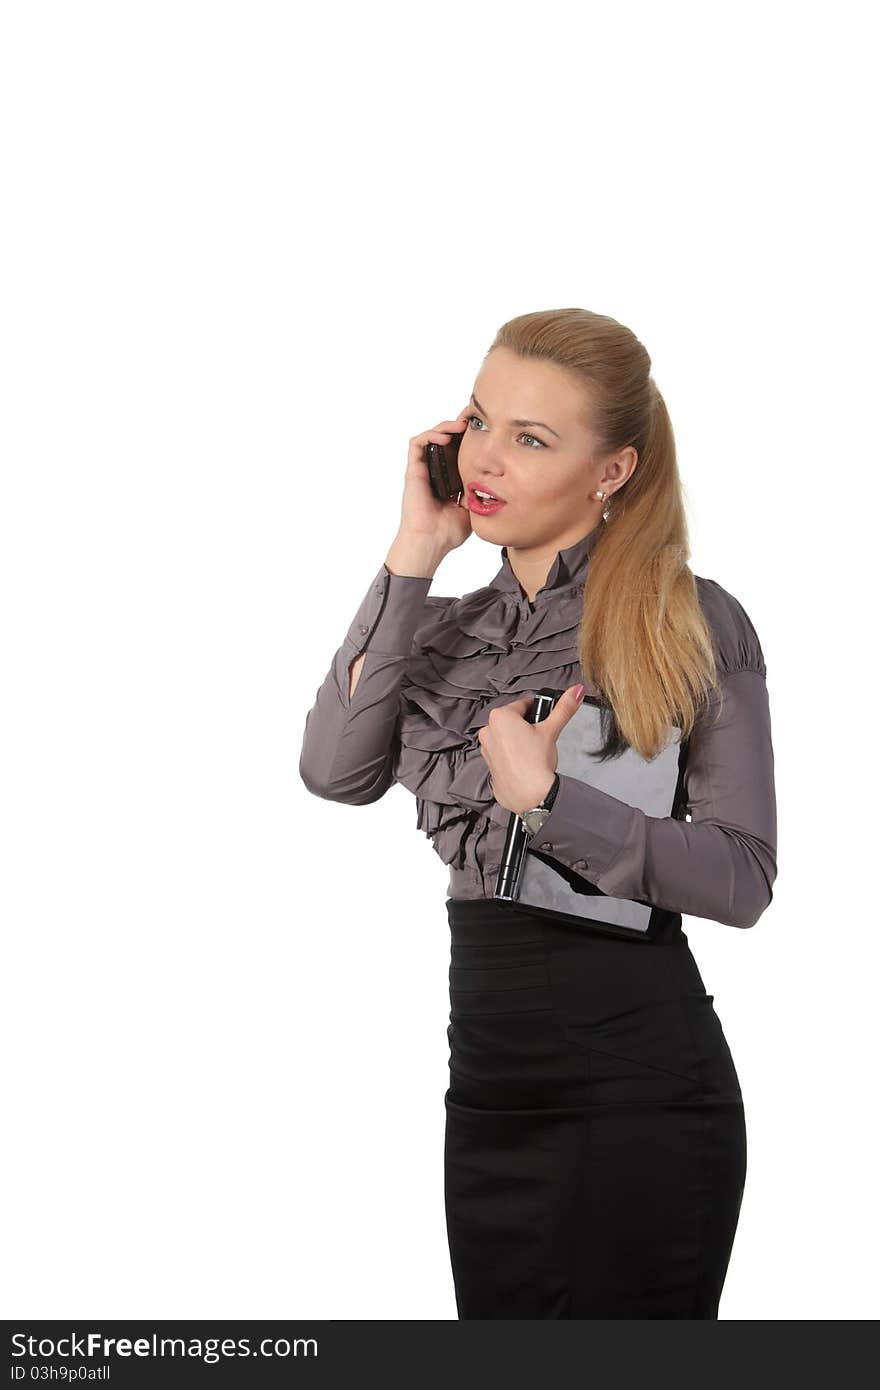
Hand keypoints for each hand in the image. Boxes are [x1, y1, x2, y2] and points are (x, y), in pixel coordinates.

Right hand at [396, 408, 473, 555]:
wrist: (432, 542)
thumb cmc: (448, 531)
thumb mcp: (473, 507)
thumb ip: (481, 492)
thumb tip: (498, 481)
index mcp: (450, 478)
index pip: (459, 449)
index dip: (469, 436)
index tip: (485, 428)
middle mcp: (436, 471)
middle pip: (446, 438)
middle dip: (459, 425)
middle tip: (474, 417)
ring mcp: (424, 470)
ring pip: (431, 436)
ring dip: (446, 426)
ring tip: (462, 424)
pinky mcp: (413, 471)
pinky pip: (417, 444)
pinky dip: (430, 435)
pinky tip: (445, 436)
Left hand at [477, 684, 585, 814]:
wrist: (531, 795)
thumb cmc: (536, 762)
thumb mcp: (552, 730)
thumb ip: (564, 708)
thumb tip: (576, 691)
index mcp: (500, 717)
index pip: (522, 705)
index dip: (537, 711)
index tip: (544, 719)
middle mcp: (488, 731)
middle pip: (513, 722)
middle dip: (527, 727)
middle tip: (541, 738)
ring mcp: (486, 750)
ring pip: (507, 738)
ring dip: (519, 742)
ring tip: (534, 753)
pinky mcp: (489, 767)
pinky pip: (503, 755)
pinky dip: (513, 757)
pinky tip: (525, 764)